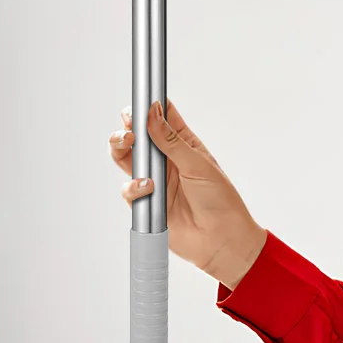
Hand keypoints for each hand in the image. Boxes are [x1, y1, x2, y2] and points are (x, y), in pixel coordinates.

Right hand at [108, 100, 267, 287]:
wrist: (222, 241)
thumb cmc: (221, 201)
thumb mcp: (199, 165)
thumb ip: (171, 141)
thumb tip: (152, 113)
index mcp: (183, 144)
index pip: (162, 117)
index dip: (149, 106)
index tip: (139, 101)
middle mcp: (166, 160)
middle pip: (137, 136)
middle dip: (127, 127)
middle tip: (128, 127)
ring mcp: (154, 180)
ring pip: (126, 158)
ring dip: (120, 147)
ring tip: (126, 142)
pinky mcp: (146, 203)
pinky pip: (129, 189)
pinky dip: (134, 186)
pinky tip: (148, 187)